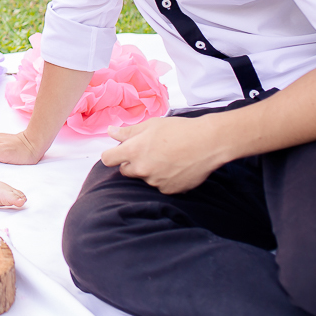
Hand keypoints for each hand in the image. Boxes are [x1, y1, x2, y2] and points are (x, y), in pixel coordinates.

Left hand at [100, 116, 228, 194]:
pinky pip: (160, 185)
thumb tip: (111, 132)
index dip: (111, 155)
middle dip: (132, 163)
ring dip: (150, 170)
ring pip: (145, 178)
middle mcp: (142, 170)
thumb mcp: (150, 125)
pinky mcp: (169, 190)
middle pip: (125, 171)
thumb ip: (128, 132)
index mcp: (133, 152)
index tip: (117, 153)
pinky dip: (164, 178)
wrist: (208, 143)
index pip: (108, 159)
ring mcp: (155, 182)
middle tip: (149, 151)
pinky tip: (176, 166)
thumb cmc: (179, 130)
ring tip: (167, 157)